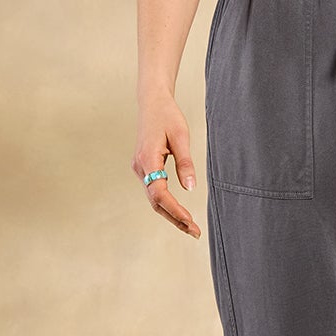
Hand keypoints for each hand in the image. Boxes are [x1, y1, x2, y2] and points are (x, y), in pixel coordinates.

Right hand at [133, 94, 201, 236]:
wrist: (152, 102)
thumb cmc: (167, 116)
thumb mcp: (181, 136)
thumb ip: (185, 162)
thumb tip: (191, 187)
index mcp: (148, 159)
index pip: (160, 193)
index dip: (175, 210)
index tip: (191, 221)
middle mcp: (140, 167)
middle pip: (155, 201)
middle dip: (175, 218)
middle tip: (195, 232)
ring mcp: (140, 168)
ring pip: (154, 198)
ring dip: (171, 213)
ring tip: (190, 226)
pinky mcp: (144, 167)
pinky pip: (154, 190)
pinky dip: (166, 203)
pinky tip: (179, 211)